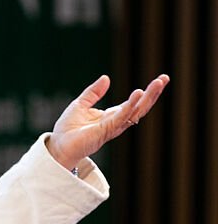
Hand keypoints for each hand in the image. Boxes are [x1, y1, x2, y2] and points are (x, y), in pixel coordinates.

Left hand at [46, 74, 169, 169]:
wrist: (58, 145)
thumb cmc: (68, 129)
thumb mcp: (80, 104)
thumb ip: (94, 92)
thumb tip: (106, 78)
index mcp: (111, 116)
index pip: (134, 103)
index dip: (146, 92)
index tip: (160, 79)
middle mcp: (116, 122)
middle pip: (140, 107)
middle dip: (153, 94)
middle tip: (164, 79)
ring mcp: (112, 127)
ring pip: (135, 112)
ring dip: (147, 98)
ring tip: (157, 83)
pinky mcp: (105, 131)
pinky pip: (121, 117)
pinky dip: (130, 106)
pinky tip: (138, 95)